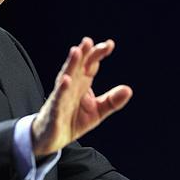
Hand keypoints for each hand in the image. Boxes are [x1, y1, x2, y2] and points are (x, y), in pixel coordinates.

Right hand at [32, 37, 132, 155]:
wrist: (51, 138)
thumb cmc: (71, 121)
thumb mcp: (97, 112)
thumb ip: (112, 101)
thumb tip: (128, 90)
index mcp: (82, 83)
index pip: (91, 64)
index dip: (98, 54)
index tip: (109, 45)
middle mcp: (71, 85)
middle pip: (77, 66)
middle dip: (83, 53)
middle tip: (89, 41)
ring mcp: (61, 96)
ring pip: (66, 76)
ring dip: (70, 64)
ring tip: (76, 51)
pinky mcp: (54, 110)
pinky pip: (58, 98)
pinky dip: (62, 89)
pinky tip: (66, 80)